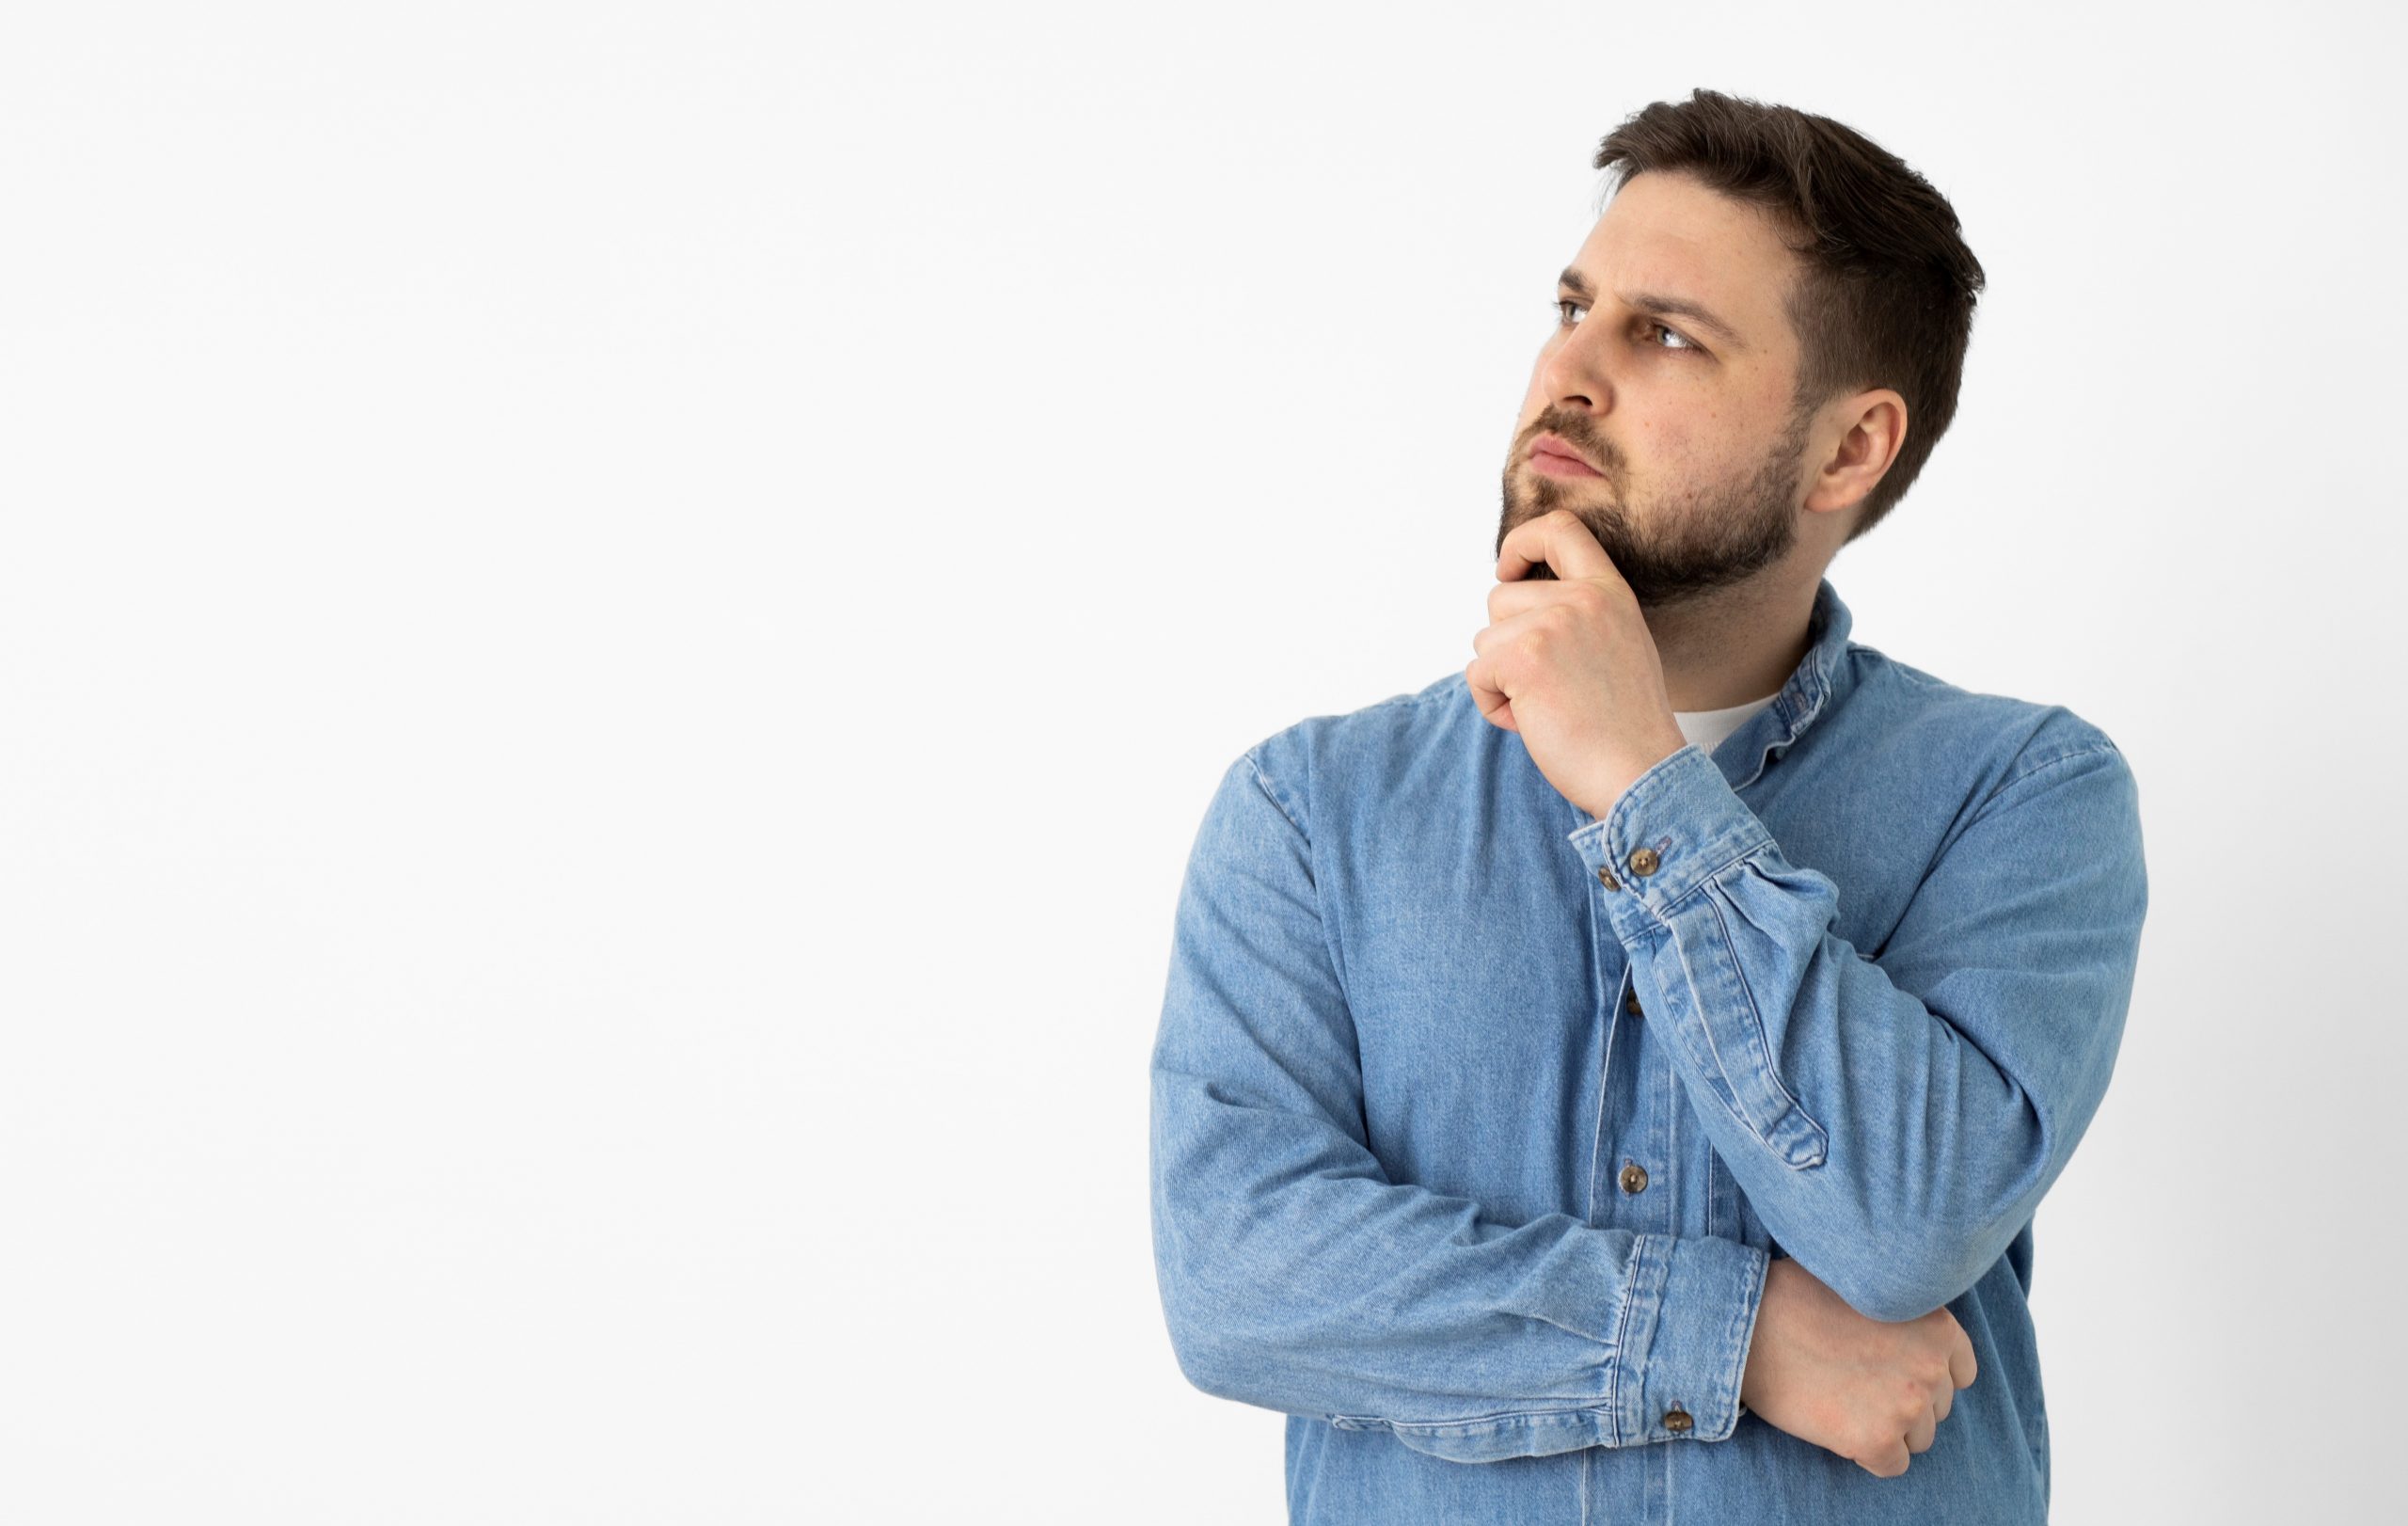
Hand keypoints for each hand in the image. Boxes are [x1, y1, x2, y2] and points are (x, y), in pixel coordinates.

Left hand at [1466, 509, 1686, 820]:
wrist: (1642, 775)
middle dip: (1506, 644)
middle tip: (1549, 687)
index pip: (1560, 529)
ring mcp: (1554, 625)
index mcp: (1611, 593)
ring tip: (1548, 707)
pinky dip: (1492, 705)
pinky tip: (1533, 723)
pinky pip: (1477, 674)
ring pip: (1485, 639)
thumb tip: (1517, 602)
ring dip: (1501, 680)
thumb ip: (1579, 616)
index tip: (1509, 571)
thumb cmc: (1624, 728)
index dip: (1521, 543)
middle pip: (1501, 598)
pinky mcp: (1525, 658)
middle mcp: (1584, 599)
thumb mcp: (1616, 648)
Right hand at [1739, 1256, 1978, 1478]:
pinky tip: (1836, 1423)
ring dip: (1886, 1427)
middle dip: (1902, 1400)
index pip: (1961, 1371)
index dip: (1924, 1373)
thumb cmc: (1796, 1296)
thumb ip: (1903, 1310)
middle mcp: (1932, 1368)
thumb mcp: (1867, 1285)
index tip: (1891, 1368)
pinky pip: (1892, 1465)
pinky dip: (1867, 1452)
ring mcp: (1906, 1406)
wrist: (1746, 1324)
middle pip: (1937, 1408)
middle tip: (1855, 1380)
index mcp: (1938, 1326)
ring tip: (1843, 1398)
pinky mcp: (1878, 1440)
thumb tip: (1914, 1336)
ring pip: (1917, 1439)